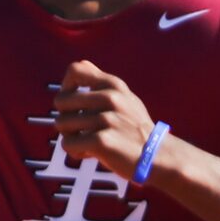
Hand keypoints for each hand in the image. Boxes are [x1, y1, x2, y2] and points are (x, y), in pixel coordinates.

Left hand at [50, 59, 154, 178]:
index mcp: (114, 85)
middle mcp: (110, 98)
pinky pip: (68, 144)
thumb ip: (103, 83)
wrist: (158, 157)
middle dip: (65, 117)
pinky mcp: (103, 141)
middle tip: (79, 129)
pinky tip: (89, 153)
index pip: (75, 70)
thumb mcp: (126, 98)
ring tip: (86, 142)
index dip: (66, 86)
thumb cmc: (137, 129)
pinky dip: (75, 151)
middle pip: (61, 100)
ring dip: (70, 136)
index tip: (73, 103)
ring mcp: (107, 119)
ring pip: (61, 124)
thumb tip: (82, 64)